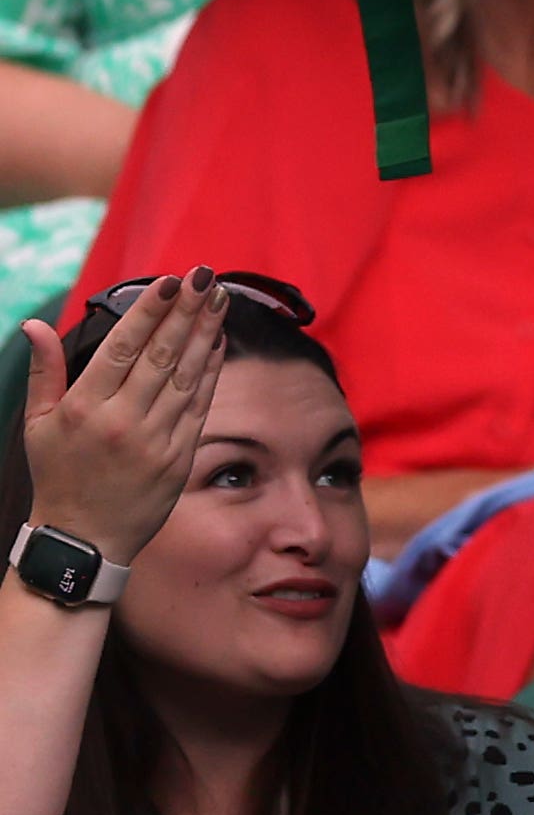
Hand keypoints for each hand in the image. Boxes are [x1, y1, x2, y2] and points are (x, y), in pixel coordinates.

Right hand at [21, 276, 231, 569]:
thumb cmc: (58, 475)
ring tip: (218, 297)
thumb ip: (45, 371)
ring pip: (187, 374)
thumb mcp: (38, 425)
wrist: (84, 539)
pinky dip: (213, 368)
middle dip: (185, 311)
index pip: (122, 348)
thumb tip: (33, 325)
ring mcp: (155, 439)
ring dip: (206, 332)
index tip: (169, 281)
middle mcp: (121, 421)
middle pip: (161, 355)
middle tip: (203, 275)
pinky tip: (220, 339)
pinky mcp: (180, 455)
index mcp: (83, 409)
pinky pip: (201, 402)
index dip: (149, 312)